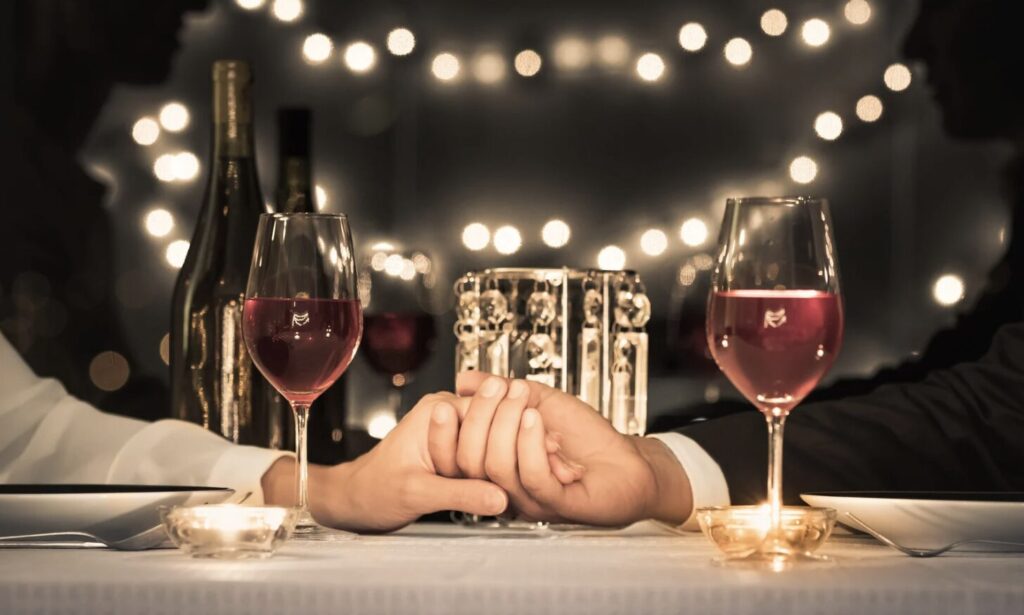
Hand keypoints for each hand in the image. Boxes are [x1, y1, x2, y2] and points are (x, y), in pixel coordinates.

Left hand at [262, 392, 507, 531]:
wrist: (358, 499)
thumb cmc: (375, 489)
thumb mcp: (418, 493)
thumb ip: (460, 493)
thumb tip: (499, 498)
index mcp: (437, 410)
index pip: (490, 414)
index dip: (494, 446)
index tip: (489, 472)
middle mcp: (448, 412)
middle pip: (496, 429)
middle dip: (489, 461)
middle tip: (469, 482)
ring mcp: (455, 429)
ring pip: (493, 445)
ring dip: (486, 471)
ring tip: (464, 485)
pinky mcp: (458, 448)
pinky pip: (485, 457)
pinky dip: (484, 476)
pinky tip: (477, 490)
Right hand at [428, 373, 692, 525]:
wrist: (628, 461)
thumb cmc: (585, 437)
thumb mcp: (538, 401)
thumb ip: (501, 392)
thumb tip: (464, 381)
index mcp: (496, 468)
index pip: (453, 457)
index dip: (444, 432)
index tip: (451, 399)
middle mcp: (507, 487)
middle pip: (470, 461)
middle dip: (480, 418)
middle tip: (497, 388)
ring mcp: (530, 498)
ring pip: (497, 468)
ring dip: (506, 424)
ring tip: (520, 397)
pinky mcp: (557, 503)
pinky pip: (531, 477)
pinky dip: (529, 444)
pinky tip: (535, 419)